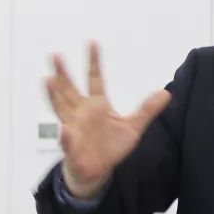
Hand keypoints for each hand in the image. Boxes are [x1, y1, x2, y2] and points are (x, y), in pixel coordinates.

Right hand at [45, 42, 170, 198]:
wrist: (97, 171)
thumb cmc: (110, 147)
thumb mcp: (133, 127)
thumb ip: (147, 110)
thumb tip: (165, 93)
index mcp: (97, 105)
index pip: (94, 79)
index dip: (94, 62)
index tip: (92, 42)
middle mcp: (81, 113)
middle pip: (70, 89)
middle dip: (63, 74)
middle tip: (54, 56)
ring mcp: (73, 128)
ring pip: (61, 108)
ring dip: (54, 95)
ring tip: (47, 80)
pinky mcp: (72, 147)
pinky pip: (67, 141)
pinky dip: (65, 136)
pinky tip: (64, 130)